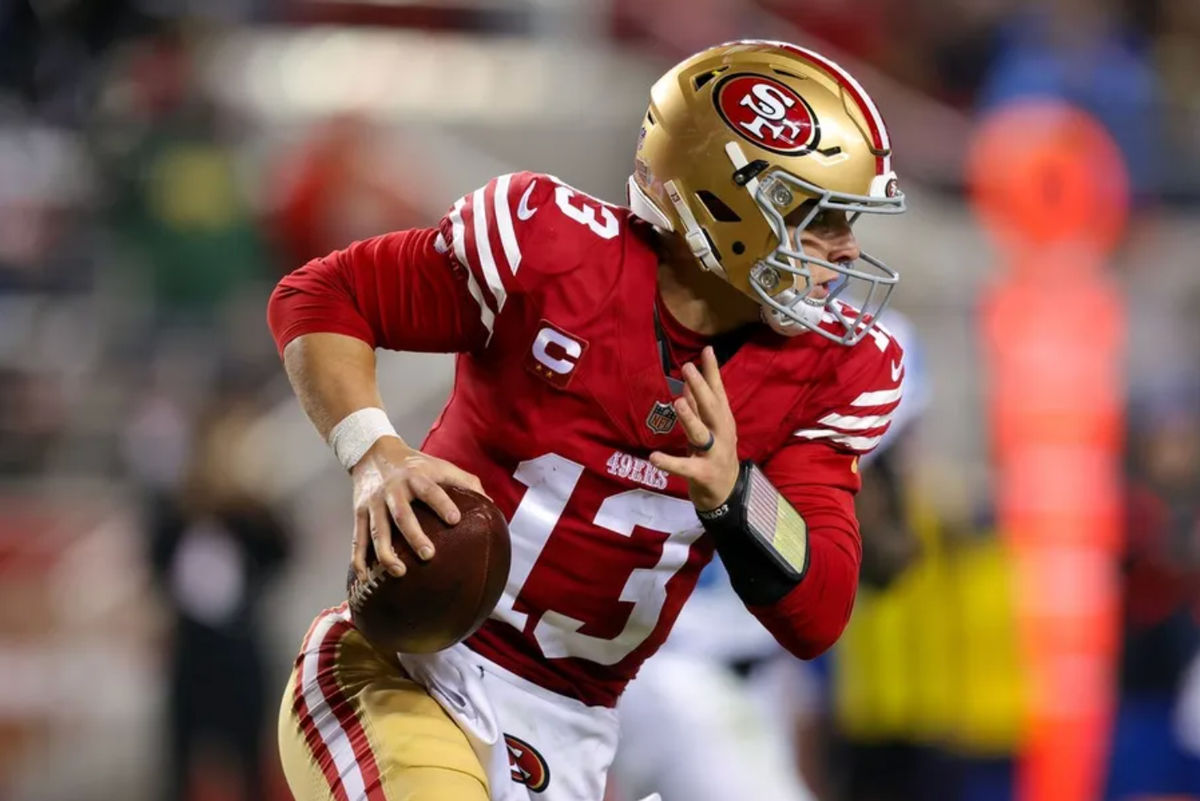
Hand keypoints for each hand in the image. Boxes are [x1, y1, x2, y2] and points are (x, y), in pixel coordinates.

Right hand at [350, 437, 485, 580]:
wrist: (373, 452)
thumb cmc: (415, 464)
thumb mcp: (440, 466)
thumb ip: (466, 482)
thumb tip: (491, 505)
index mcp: (416, 477)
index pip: (430, 491)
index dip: (442, 504)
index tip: (455, 520)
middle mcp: (393, 490)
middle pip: (402, 514)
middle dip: (414, 535)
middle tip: (428, 555)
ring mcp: (373, 503)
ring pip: (377, 530)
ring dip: (386, 553)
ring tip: (400, 572)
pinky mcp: (358, 513)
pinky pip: (357, 539)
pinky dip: (358, 559)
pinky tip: (364, 578)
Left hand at [648, 346, 739, 510]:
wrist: (728, 491)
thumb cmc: (715, 453)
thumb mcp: (710, 427)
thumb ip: (699, 406)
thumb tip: (688, 381)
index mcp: (722, 420)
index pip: (718, 392)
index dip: (712, 371)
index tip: (707, 350)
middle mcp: (721, 433)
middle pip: (711, 408)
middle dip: (700, 387)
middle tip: (688, 368)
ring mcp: (713, 453)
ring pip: (701, 434)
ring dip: (690, 418)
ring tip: (678, 403)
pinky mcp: (702, 473)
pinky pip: (684, 467)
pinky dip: (669, 462)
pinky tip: (654, 457)